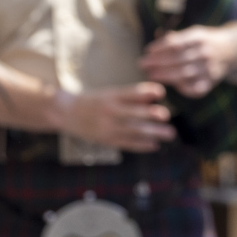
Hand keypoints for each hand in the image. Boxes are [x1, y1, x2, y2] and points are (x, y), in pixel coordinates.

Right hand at [59, 83, 175, 152]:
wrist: (67, 113)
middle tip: (166, 115)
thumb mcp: (109, 93)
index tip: (161, 92)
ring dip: (153, 133)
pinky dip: (142, 145)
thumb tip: (154, 98)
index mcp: (110, 96)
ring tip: (169, 133)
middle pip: (133, 113)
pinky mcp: (107, 140)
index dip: (147, 91)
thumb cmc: (93, 101)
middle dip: (151, 115)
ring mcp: (108, 128)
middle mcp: (109, 111)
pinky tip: (154, 145)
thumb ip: (129, 96)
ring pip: (133, 130)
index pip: (131, 92)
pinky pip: (127, 144)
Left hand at [140, 27, 234, 98]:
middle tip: (142, 64)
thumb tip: (154, 42)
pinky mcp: (212, 82)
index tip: (146, 51)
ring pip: (183, 74)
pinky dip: (181, 88)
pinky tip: (170, 85)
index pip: (175, 43)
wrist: (231, 51)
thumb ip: (175, 38)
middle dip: (157, 62)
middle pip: (177, 59)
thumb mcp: (193, 33)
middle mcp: (205, 53)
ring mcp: (209, 68)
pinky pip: (194, 88)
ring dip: (165, 75)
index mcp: (199, 38)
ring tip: (151, 75)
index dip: (159, 48)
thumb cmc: (204, 42)